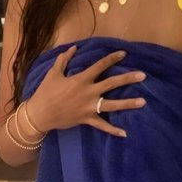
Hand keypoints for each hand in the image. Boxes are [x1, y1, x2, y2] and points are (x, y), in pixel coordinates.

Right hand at [28, 45, 146, 136]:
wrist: (38, 115)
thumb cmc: (46, 92)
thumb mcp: (54, 73)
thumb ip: (64, 59)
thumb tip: (75, 47)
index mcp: (81, 79)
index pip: (100, 66)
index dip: (112, 59)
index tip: (124, 53)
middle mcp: (88, 92)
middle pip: (112, 84)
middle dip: (128, 79)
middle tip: (143, 75)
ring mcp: (89, 107)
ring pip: (112, 104)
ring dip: (128, 103)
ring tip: (143, 101)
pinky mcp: (87, 119)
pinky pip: (102, 125)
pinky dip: (113, 130)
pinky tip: (125, 133)